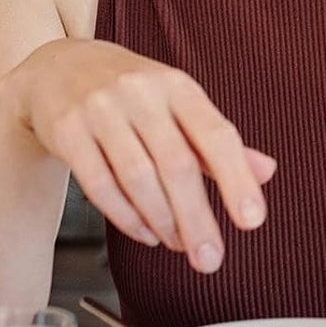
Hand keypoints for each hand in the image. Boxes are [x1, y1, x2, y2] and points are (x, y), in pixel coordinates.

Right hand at [0, 38, 276, 271]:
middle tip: (210, 259)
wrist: (57, 67)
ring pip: (137, 178)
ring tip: (179, 245)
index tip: (252, 221)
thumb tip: (268, 172)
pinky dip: (126, 217)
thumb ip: (220, 143)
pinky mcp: (67, 130)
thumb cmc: (134, 95)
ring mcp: (100, 110)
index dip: (237, 180)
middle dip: (196, 219)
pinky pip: (99, 184)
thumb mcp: (181, 106)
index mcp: (180, 87)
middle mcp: (141, 94)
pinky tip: (146, 233)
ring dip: (163, 221)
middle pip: (176, 165)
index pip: (217, 136)